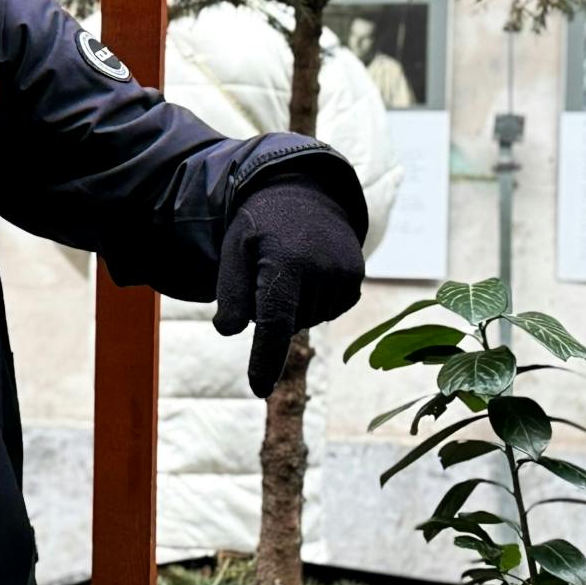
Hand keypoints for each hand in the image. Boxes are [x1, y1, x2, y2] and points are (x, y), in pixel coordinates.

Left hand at [212, 176, 364, 397]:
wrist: (304, 196)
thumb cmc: (259, 225)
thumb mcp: (233, 249)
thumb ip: (231, 291)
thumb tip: (229, 331)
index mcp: (285, 263)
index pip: (275, 323)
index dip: (265, 359)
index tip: (258, 389)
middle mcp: (322, 271)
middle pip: (287, 324)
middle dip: (270, 312)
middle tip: (264, 272)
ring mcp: (345, 276)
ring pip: (308, 320)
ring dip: (292, 307)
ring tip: (288, 267)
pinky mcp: (356, 280)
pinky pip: (328, 312)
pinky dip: (312, 302)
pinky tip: (307, 273)